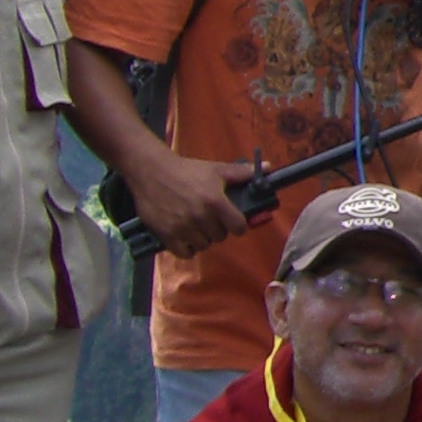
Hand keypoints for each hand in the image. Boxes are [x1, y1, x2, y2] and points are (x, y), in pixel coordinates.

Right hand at [128, 148, 266, 257]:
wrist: (151, 172)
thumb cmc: (187, 170)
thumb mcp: (216, 169)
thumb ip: (242, 173)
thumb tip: (270, 168)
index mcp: (216, 202)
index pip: (238, 227)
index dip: (238, 225)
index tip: (233, 221)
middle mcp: (200, 217)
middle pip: (220, 237)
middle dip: (218, 230)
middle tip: (210, 219)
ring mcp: (182, 228)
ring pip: (203, 246)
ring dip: (202, 238)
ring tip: (197, 226)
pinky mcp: (166, 235)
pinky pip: (185, 253)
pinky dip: (187, 248)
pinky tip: (186, 236)